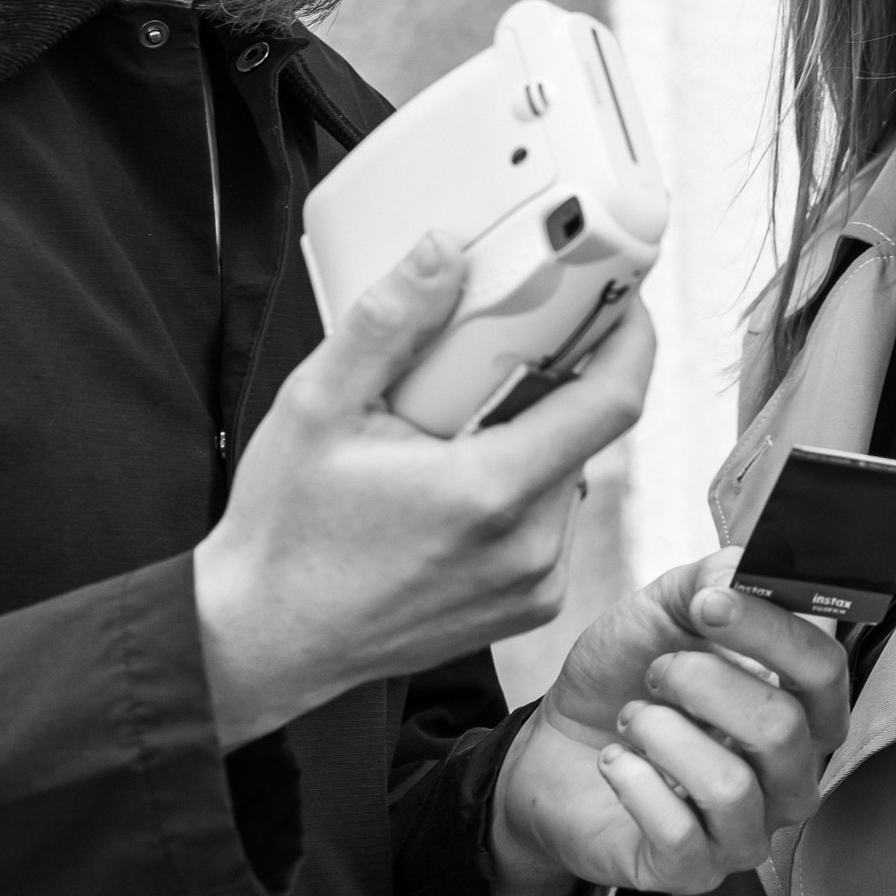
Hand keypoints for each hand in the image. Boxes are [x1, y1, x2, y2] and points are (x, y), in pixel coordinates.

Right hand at [193, 232, 652, 747]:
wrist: (265, 642)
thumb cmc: (285, 531)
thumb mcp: (317, 406)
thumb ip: (387, 324)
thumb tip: (444, 252)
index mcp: (491, 493)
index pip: (612, 401)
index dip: (630, 336)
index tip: (618, 294)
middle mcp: (532, 548)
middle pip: (585, 431)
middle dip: (555, 379)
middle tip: (495, 350)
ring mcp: (535, 585)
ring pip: (567, 473)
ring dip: (533, 434)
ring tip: (454, 425)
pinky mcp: (528, 607)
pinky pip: (550, 521)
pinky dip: (520, 484)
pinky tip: (455, 480)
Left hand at [488, 548, 849, 895]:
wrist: (553, 746)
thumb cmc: (625, 678)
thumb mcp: (664, 609)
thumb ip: (714, 577)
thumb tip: (750, 570)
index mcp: (799, 706)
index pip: (825, 669)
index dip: (770, 631)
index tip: (708, 603)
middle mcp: (789, 775)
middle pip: (782, 729)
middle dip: (700, 683)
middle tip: (656, 671)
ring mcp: (747, 831)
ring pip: (731, 787)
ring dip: (662, 734)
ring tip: (632, 720)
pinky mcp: (695, 872)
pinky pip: (680, 833)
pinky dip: (633, 782)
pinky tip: (616, 763)